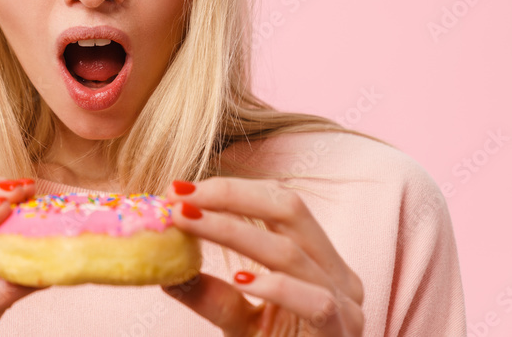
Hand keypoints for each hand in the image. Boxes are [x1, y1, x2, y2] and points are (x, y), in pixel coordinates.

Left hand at [162, 177, 363, 335]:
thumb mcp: (239, 324)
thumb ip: (210, 294)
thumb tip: (165, 264)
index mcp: (319, 262)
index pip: (279, 204)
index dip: (231, 190)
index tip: (179, 189)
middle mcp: (338, 275)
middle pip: (290, 210)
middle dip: (231, 196)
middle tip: (180, 196)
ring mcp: (346, 306)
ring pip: (292, 252)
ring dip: (232, 232)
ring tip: (188, 223)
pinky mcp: (340, 336)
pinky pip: (317, 302)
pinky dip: (277, 286)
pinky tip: (240, 279)